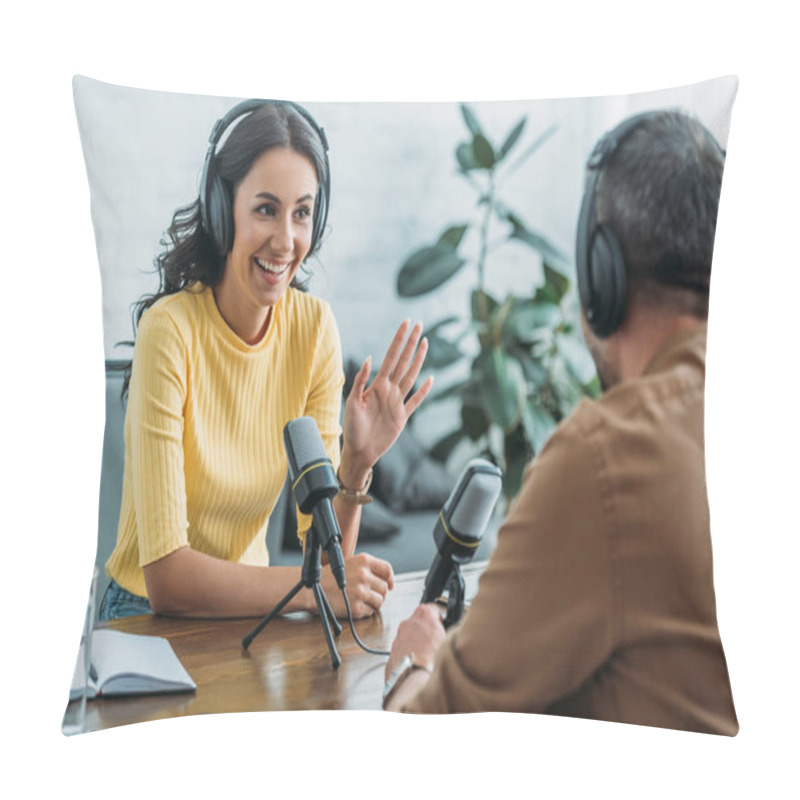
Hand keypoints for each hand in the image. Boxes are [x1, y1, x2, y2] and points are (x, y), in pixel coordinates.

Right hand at [320, 552, 394, 618]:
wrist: (311, 590)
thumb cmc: (329, 577)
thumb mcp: (350, 563)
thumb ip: (367, 569)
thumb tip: (386, 580)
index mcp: (364, 561)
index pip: (387, 569)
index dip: (390, 579)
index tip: (390, 585)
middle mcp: (364, 575)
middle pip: (384, 588)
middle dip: (379, 593)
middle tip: (369, 595)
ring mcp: (361, 592)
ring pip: (380, 601)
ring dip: (373, 603)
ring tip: (361, 601)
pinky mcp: (356, 607)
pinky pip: (370, 612)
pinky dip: (365, 611)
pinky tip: (354, 606)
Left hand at [340, 320, 432, 484]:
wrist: (359, 451)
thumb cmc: (351, 428)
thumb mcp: (352, 402)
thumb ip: (360, 381)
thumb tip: (369, 359)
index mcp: (377, 385)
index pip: (390, 357)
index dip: (399, 340)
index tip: (406, 323)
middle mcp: (389, 390)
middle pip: (403, 362)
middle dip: (411, 343)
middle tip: (419, 324)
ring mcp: (397, 403)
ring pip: (411, 376)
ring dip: (419, 360)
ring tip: (426, 343)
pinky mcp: (402, 417)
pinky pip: (415, 401)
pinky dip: (424, 391)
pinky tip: (431, 380)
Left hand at [385, 603, 445, 679]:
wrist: (414, 676)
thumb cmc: (431, 657)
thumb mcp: (448, 639)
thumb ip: (444, 632)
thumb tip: (446, 634)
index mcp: (423, 614)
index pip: (433, 609)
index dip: (438, 618)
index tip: (441, 624)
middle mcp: (408, 622)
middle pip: (419, 623)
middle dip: (426, 632)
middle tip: (436, 643)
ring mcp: (398, 637)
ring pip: (409, 637)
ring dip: (416, 644)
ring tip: (427, 657)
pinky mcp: (392, 652)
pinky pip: (403, 651)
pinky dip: (409, 655)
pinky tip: (418, 664)